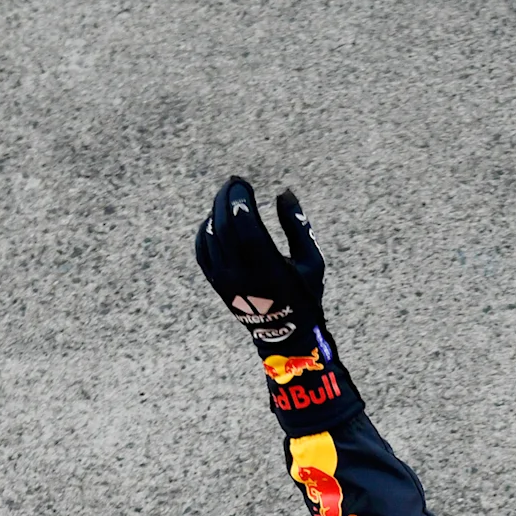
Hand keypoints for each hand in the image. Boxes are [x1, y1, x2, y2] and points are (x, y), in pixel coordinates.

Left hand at [194, 176, 326, 348]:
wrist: (284, 333)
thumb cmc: (303, 295)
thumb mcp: (312, 262)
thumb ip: (298, 226)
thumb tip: (283, 193)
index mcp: (269, 270)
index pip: (246, 227)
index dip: (241, 201)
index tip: (245, 184)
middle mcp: (242, 275)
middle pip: (225, 227)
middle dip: (227, 199)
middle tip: (234, 182)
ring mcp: (225, 280)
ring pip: (211, 236)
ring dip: (216, 210)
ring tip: (227, 196)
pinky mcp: (216, 283)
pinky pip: (202, 250)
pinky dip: (206, 230)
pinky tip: (215, 217)